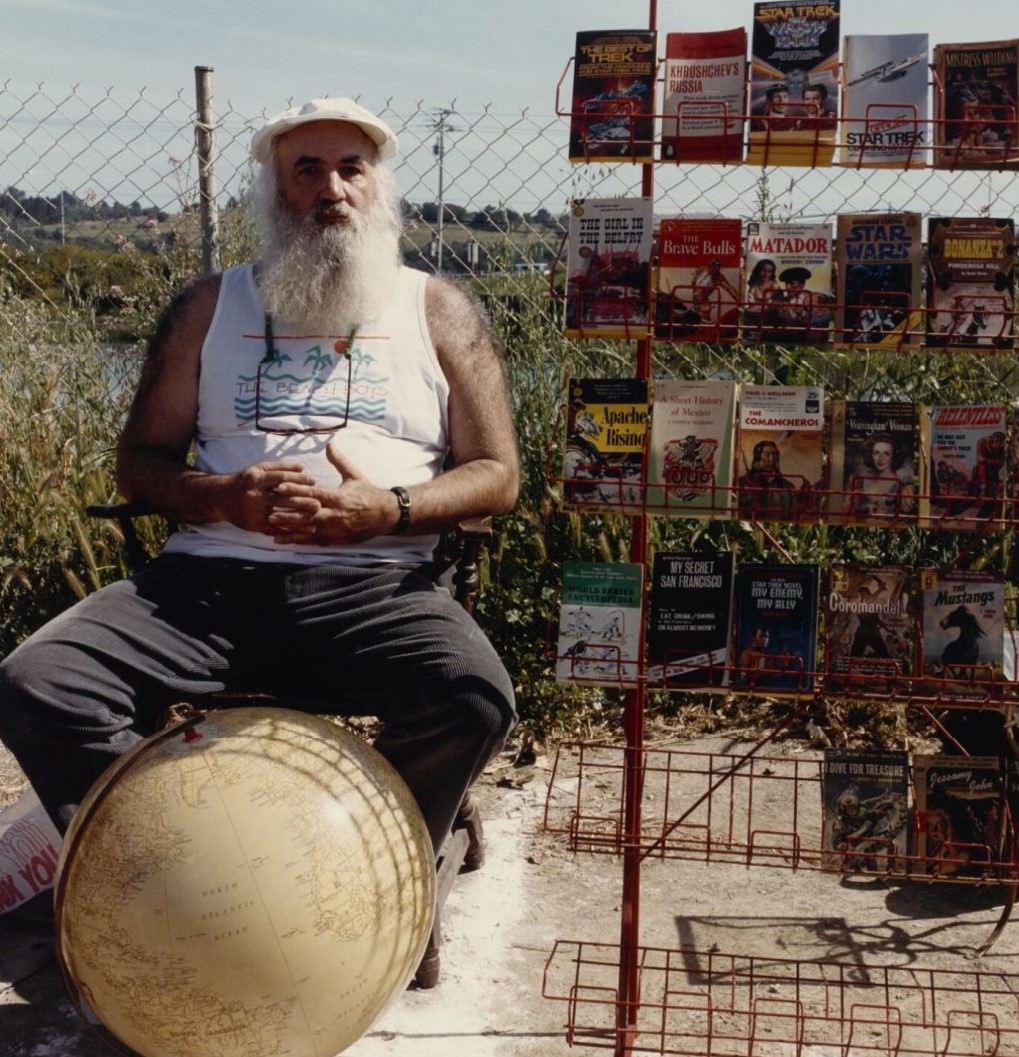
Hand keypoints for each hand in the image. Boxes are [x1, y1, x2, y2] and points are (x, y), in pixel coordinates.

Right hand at [219, 460, 318, 532]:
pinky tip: (302, 532)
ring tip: (314, 520)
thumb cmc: (245, 481)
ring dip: (298, 519)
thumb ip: (280, 467)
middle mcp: (254, 496)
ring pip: (280, 516)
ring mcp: (253, 512)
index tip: (313, 480)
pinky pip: (274, 529)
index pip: (280, 478)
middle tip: (318, 504)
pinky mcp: (253, 525)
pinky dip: (290, 531)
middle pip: (282, 499)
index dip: (298, 479)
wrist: (220, 498)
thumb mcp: (258, 469)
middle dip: (302, 501)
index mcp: (255, 479)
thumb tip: (304, 467)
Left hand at [266, 440, 397, 544]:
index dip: (295, 489)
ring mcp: (334, 529)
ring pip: (307, 529)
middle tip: (268, 508)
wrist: (385, 515)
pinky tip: (281, 540)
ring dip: (288, 528)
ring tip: (270, 526)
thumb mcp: (355, 475)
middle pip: (306, 513)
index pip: (313, 493)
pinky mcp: (335, 539)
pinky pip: (312, 540)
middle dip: (287, 511)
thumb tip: (329, 444)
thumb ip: (339, 461)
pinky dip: (296, 540)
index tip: (279, 486)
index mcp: (338, 497)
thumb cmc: (369, 494)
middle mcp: (334, 514)